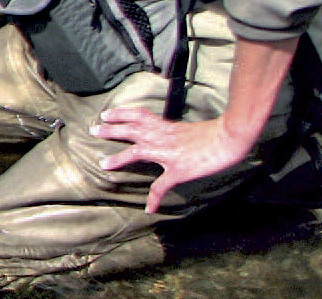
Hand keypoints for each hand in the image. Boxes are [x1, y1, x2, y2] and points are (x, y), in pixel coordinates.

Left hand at [92, 107, 254, 213]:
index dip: (121, 113)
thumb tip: (168, 137)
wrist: (227, 138)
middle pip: (130, 130)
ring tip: (103, 163)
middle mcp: (161, 137)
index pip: (138, 115)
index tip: (106, 114)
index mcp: (165, 126)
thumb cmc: (213, 132)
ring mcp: (167, 153)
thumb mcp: (187, 128)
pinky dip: (154, 198)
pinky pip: (161, 186)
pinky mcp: (177, 170)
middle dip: (110, 129)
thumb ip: (173, 133)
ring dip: (118, 158)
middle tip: (93, 129)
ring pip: (136, 152)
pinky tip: (149, 209)